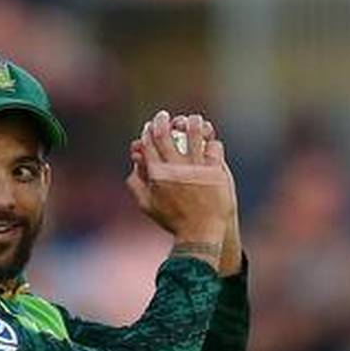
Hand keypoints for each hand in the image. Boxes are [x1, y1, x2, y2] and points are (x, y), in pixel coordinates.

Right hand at [126, 110, 239, 273]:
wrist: (200, 233)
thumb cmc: (173, 221)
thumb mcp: (148, 206)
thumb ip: (136, 184)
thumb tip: (134, 163)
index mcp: (157, 175)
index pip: (148, 144)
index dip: (147, 131)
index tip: (149, 126)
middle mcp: (175, 168)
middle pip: (166, 135)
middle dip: (163, 121)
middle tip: (165, 116)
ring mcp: (196, 168)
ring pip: (194, 134)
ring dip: (192, 123)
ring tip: (193, 120)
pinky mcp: (214, 171)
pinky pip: (214, 148)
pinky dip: (212, 143)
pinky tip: (210, 143)